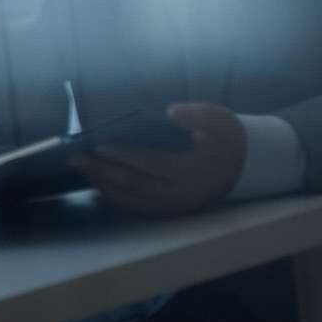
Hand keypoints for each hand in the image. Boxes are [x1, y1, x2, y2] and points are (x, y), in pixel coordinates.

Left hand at [76, 102, 245, 217]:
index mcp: (190, 170)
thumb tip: (169, 111)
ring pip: (132, 198)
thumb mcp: (219, 120)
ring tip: (82, 170)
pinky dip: (116, 197)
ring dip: (104, 184)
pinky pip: (138, 206)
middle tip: (76, 159)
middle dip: (102, 171)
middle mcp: (180, 192)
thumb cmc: (227, 138)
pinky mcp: (170, 210)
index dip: (124, 156)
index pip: (150, 163)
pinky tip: (98, 186)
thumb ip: (196, 115)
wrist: (245, 165)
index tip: (100, 146)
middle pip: (134, 183)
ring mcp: (174, 205)